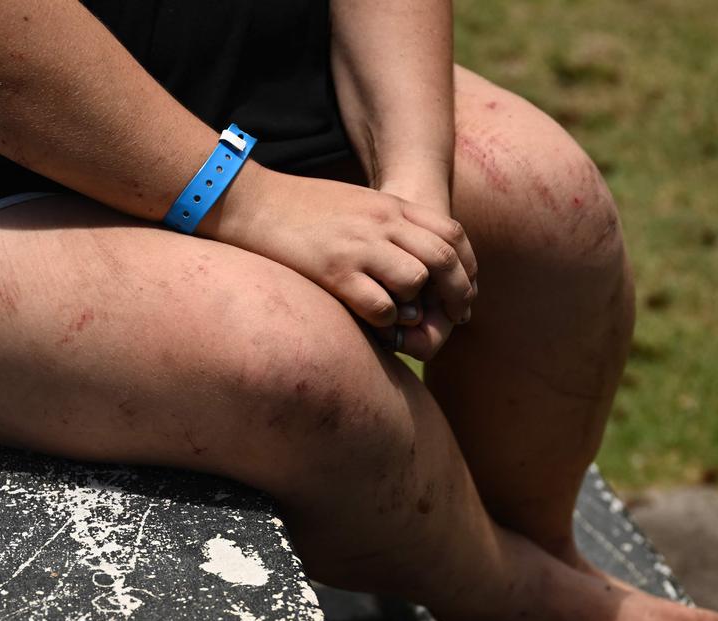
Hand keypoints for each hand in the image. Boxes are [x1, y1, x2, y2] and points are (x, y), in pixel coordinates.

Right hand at [210, 168, 475, 360]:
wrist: (250, 200)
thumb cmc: (299, 209)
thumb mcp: (355, 205)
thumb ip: (386, 225)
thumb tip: (412, 261)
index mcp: (389, 206)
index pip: (452, 234)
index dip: (467, 268)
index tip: (464, 293)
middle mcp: (381, 223)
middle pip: (444, 260)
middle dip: (456, 295)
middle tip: (453, 320)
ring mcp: (358, 247)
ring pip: (417, 281)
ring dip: (415, 305)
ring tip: (404, 318)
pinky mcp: (333, 272)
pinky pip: (381, 306)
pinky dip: (385, 321)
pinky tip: (373, 322)